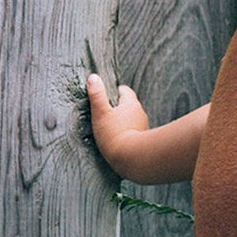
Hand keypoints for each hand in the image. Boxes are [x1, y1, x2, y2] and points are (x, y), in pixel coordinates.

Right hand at [84, 74, 203, 184]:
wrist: (131, 158)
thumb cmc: (114, 135)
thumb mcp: (101, 113)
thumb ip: (96, 95)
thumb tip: (93, 77)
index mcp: (131, 103)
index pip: (124, 90)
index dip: (115, 91)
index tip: (107, 96)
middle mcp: (140, 113)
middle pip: (129, 105)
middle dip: (118, 107)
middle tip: (105, 114)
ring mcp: (143, 127)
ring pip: (132, 119)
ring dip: (123, 122)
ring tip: (111, 130)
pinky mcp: (143, 140)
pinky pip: (134, 132)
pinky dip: (127, 133)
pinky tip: (118, 141)